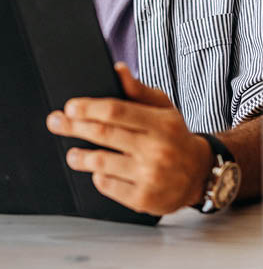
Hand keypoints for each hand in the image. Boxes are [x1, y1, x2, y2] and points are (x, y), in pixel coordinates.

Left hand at [45, 62, 212, 215]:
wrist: (199, 174)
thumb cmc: (176, 137)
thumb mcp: (165, 110)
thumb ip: (139, 91)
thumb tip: (118, 70)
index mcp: (162, 123)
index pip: (118, 111)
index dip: (90, 108)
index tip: (71, 107)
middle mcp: (156, 149)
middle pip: (104, 134)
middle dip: (74, 127)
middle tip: (56, 122)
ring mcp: (149, 175)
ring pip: (100, 162)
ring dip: (80, 156)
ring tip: (72, 154)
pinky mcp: (142, 198)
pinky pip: (107, 185)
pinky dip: (99, 177)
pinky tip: (100, 171)